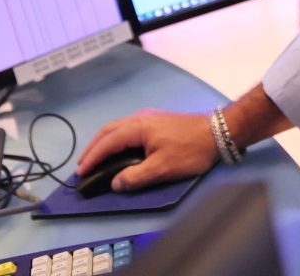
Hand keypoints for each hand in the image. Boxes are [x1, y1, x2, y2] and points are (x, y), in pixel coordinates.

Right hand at [76, 109, 217, 192]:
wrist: (218, 133)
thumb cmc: (190, 150)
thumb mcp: (162, 169)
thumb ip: (136, 177)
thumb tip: (115, 183)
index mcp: (138, 127)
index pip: (107, 142)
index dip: (92, 158)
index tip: (81, 172)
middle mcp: (140, 117)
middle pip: (108, 130)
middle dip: (93, 147)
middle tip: (83, 165)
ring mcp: (149, 117)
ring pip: (118, 127)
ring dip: (104, 142)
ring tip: (97, 158)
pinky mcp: (157, 120)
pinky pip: (128, 127)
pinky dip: (116, 138)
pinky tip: (120, 148)